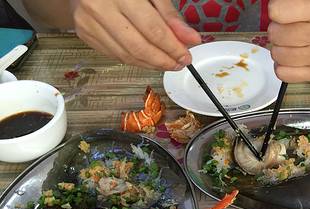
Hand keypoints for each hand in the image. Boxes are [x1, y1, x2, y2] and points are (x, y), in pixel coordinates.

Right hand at [69, 0, 200, 70]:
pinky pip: (115, 55)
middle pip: (138, 47)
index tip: (186, 57)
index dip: (172, 48)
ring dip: (150, 64)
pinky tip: (148, 58)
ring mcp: (88, 22)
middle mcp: (100, 8)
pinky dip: (135, 60)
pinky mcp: (84, 33)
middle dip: (163, 60)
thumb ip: (170, 16)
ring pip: (126, 55)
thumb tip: (191, 40)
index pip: (152, 30)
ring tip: (167, 63)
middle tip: (179, 64)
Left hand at [268, 0, 309, 81]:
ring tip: (291, 42)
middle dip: (277, 29)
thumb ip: (294, 2)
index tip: (283, 11)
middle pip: (276, 34)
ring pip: (277, 55)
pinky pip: (284, 74)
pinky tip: (291, 58)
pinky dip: (282, 66)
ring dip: (279, 48)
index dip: (277, 10)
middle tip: (288, 27)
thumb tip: (271, 11)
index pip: (277, 12)